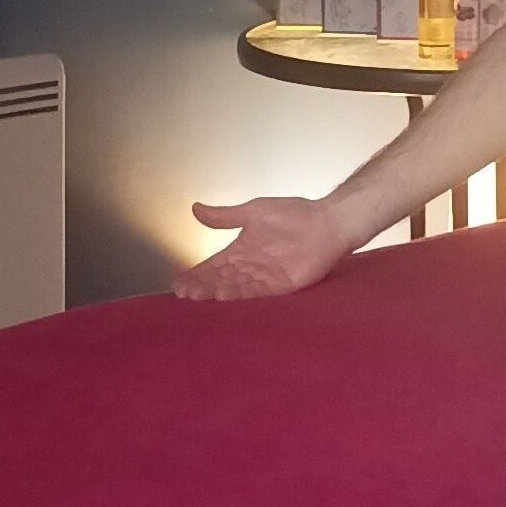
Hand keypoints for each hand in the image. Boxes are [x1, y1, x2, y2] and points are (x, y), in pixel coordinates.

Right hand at [174, 197, 366, 300]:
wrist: (327, 221)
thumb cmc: (293, 214)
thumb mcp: (252, 212)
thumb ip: (224, 217)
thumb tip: (194, 208)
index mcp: (241, 251)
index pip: (213, 266)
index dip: (196, 274)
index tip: (178, 283)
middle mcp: (250, 267)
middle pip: (221, 280)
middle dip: (203, 287)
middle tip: (185, 295)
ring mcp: (266, 278)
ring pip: (236, 288)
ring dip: (218, 293)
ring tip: (201, 297)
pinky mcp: (283, 286)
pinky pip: (259, 293)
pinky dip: (242, 295)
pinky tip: (227, 298)